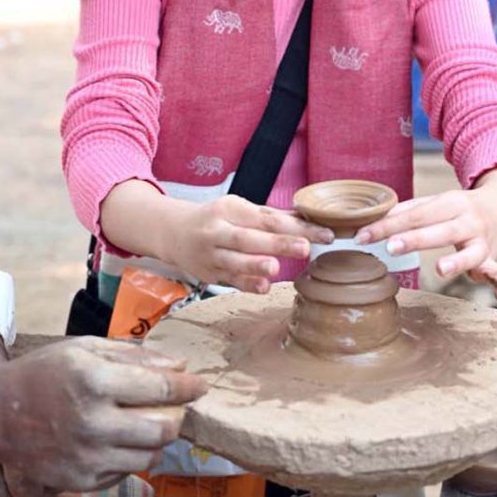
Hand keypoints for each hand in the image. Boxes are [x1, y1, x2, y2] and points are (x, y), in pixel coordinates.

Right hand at [0, 336, 205, 495]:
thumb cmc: (45, 374)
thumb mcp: (86, 348)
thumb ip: (133, 355)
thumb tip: (177, 365)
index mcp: (95, 382)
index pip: (160, 387)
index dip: (188, 386)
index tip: (201, 384)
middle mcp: (93, 423)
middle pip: (163, 429)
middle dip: (179, 416)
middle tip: (178, 407)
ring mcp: (86, 458)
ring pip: (149, 456)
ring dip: (158, 439)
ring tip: (151, 423)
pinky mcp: (80, 482)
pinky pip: (126, 473)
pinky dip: (133, 457)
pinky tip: (122, 439)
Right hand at [163, 196, 333, 293]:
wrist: (174, 233)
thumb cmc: (215, 219)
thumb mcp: (238, 209)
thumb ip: (271, 216)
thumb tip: (307, 218)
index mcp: (229, 209)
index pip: (267, 218)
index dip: (295, 227)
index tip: (322, 234)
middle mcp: (218, 231)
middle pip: (249, 237)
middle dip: (276, 243)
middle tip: (304, 248)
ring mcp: (211, 254)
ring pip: (234, 260)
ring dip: (255, 265)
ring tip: (275, 268)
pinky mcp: (209, 274)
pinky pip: (228, 280)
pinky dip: (245, 284)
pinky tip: (262, 287)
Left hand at [355, 169, 496, 303]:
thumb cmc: (457, 208)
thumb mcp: (435, 203)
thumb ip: (408, 212)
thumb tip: (375, 220)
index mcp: (449, 202)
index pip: (414, 214)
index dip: (387, 225)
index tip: (362, 236)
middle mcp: (467, 220)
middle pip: (439, 230)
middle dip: (415, 238)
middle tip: (390, 247)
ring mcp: (482, 240)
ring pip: (471, 251)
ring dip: (456, 260)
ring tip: (440, 269)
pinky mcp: (493, 258)